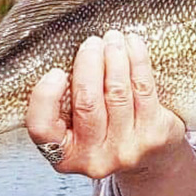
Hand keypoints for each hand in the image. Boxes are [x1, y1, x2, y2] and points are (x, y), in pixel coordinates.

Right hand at [25, 30, 195, 195]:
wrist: (152, 157)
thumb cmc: (106, 131)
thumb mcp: (77, 127)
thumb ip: (64, 101)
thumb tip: (64, 54)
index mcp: (65, 155)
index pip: (42, 128)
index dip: (45, 97)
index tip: (56, 71)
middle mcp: (94, 157)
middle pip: (87, 102)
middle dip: (89, 63)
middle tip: (92, 42)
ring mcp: (125, 149)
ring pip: (116, 91)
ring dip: (114, 56)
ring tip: (113, 38)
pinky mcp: (153, 135)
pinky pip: (143, 88)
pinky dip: (137, 60)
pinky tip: (133, 44)